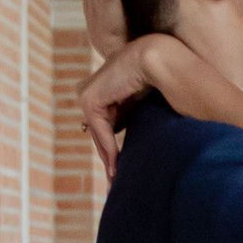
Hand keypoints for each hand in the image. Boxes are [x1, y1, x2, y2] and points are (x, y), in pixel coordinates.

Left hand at [79, 34, 163, 183]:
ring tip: (115, 182)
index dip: (110, 149)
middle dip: (108, 158)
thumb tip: (121, 138)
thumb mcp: (136, 103)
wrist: (156, 59)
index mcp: (98, 89)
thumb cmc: (154, 76)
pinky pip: (101, 131)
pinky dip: (110, 149)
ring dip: (108, 159)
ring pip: (98, 134)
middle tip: (113, 183)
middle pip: (99, 132)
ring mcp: (86, 95)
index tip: (118, 170)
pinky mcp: (90, 100)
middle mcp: (88, 91)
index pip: (103, 125)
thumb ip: (126, 116)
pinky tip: (117, 168)